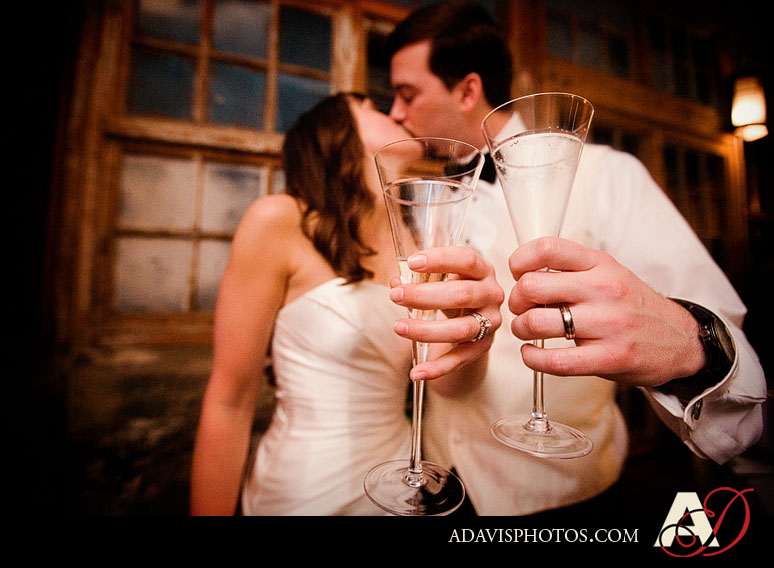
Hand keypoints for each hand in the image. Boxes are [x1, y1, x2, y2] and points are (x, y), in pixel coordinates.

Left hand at [389, 246, 503, 380]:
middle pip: (462, 294)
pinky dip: (437, 368)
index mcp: (482, 270)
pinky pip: (460, 359)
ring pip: (461, 329)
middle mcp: (491, 293)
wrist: (475, 319)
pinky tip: (415, 373)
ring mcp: (490, 322)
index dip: (440, 260)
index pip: (466, 260)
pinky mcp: (483, 346)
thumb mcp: (442, 279)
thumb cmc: (454, 290)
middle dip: (424, 295)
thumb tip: (396, 281)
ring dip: (426, 330)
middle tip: (395, 296)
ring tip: (398, 327)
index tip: (412, 262)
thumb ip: (420, 278)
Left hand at [508, 237, 705, 386]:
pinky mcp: (609, 358)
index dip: (520, 260)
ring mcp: (607, 324)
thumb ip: (570, 271)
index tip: (519, 274)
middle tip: (521, 308)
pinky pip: (554, 361)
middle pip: (531, 287)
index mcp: (600, 264)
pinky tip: (531, 355)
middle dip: (516, 300)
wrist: (681, 340)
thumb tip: (522, 273)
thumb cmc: (632, 306)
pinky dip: (532, 359)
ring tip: (527, 331)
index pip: (547, 248)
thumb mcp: (608, 274)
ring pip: (536, 323)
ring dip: (520, 329)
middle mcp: (603, 290)